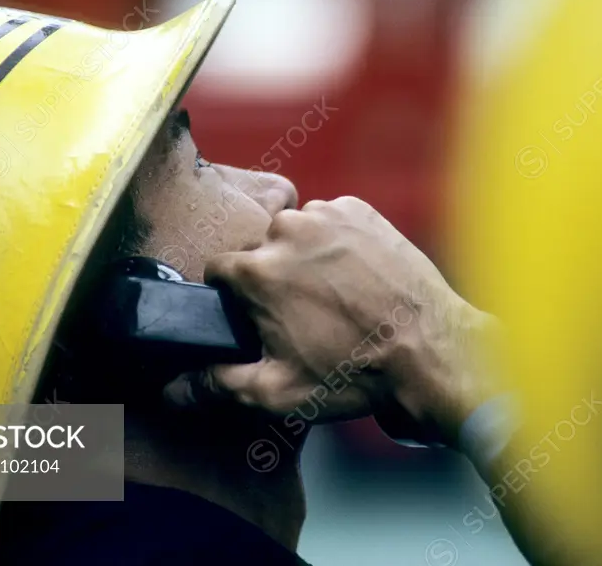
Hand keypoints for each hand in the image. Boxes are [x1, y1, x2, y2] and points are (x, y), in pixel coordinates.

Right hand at [162, 196, 500, 446]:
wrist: (429, 347)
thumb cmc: (353, 371)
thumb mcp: (276, 391)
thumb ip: (216, 385)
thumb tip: (172, 389)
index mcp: (256, 270)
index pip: (218, 270)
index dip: (233, 298)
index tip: (255, 316)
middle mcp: (286, 229)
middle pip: (260, 250)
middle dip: (273, 277)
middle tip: (304, 314)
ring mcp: (328, 214)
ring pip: (297, 233)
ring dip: (306, 256)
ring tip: (336, 295)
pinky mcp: (362, 209)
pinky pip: (333, 220)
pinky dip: (338, 242)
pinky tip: (358, 275)